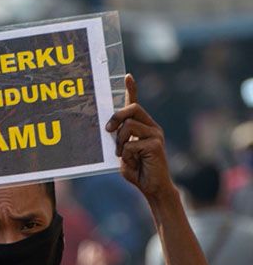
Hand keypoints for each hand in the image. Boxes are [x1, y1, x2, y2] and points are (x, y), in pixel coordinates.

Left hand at [105, 75, 173, 201]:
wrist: (152, 187)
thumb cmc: (137, 170)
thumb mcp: (122, 152)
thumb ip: (118, 139)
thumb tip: (108, 128)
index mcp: (143, 126)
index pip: (136, 104)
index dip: (132, 89)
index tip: (127, 76)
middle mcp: (152, 127)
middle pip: (132, 108)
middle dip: (116, 116)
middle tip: (108, 130)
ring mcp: (156, 135)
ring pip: (129, 126)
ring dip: (119, 142)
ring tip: (122, 154)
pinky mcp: (156, 145)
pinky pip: (130, 144)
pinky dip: (125, 155)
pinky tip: (133, 162)